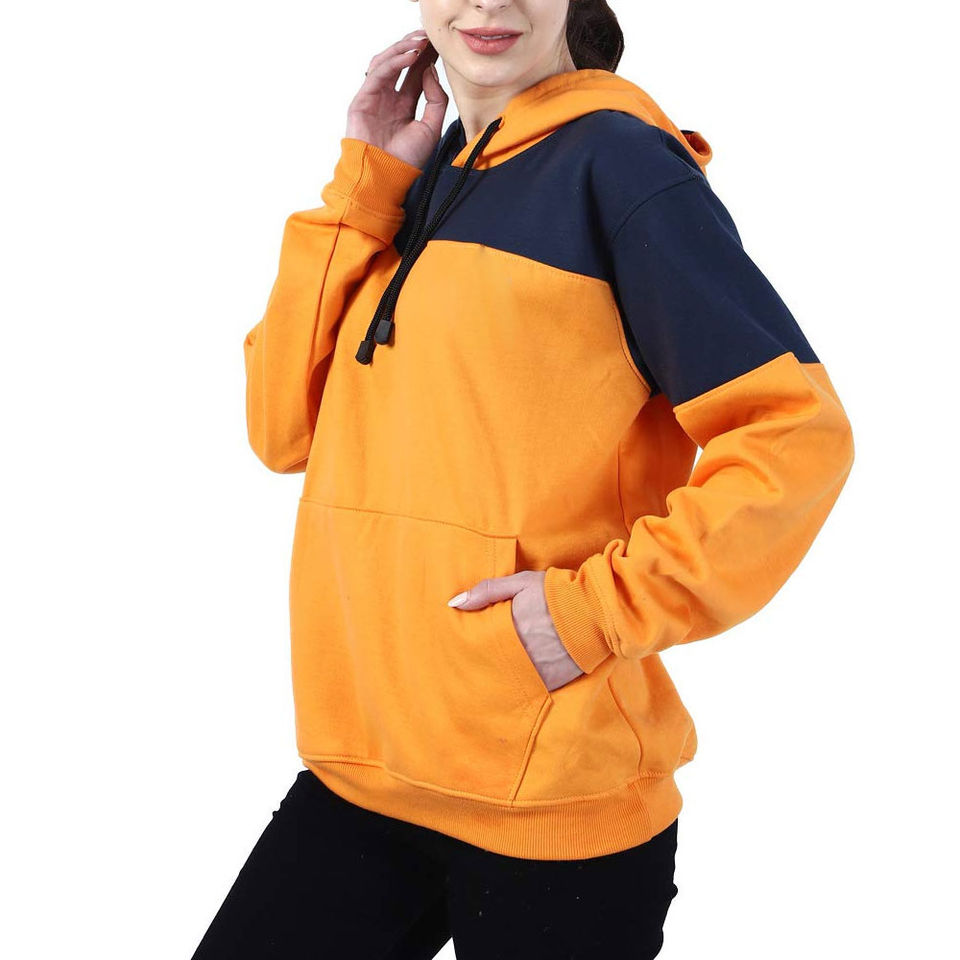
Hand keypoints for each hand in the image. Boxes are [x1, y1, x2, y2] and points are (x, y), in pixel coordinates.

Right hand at [346, 29, 447, 169]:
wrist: (386, 176)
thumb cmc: (406, 160)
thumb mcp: (432, 128)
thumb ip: (436, 99)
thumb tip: (431, 71)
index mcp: (404, 106)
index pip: (415, 75)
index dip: (426, 59)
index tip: (437, 46)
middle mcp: (389, 99)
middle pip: (400, 65)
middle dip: (414, 48)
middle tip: (429, 38)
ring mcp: (375, 98)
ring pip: (387, 63)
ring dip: (403, 49)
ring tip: (420, 43)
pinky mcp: (363, 99)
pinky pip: (378, 73)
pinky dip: (394, 61)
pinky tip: (410, 56)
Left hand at [448, 571, 584, 692]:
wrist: (597, 610)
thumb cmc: (557, 593)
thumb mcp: (522, 582)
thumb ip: (488, 590)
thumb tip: (455, 603)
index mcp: (508, 630)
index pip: (479, 646)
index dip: (472, 648)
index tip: (463, 650)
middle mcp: (519, 654)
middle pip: (493, 665)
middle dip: (486, 665)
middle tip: (474, 669)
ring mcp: (537, 670)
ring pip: (510, 680)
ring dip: (504, 677)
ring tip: (497, 675)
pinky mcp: (554, 681)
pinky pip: (533, 689)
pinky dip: (526, 686)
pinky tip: (518, 683)